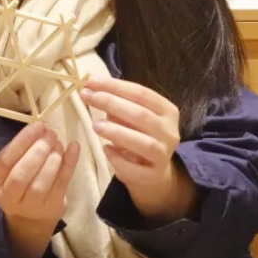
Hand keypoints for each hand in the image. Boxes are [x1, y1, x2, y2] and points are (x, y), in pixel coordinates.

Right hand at [0, 123, 79, 257]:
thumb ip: (19, 151)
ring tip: (58, 143)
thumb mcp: (9, 169)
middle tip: (50, 134)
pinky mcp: (52, 207)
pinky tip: (74, 147)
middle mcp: (9, 197)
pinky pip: (61, 184)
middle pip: (21, 174)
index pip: (5, 161)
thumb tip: (40, 128)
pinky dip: (69, 164)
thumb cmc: (19, 183)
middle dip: (37, 150)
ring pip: (41, 183)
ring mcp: (31, 206)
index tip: (37, 126)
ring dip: (52, 158)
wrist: (30, 218)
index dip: (21, 142)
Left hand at [79, 76, 196, 221]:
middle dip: (111, 103)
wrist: (153, 172)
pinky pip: (136, 169)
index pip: (141, 93)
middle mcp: (169, 132)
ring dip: (117, 132)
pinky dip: (119, 159)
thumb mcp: (132, 116)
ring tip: (95, 125)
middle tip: (87, 97)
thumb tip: (93, 89)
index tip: (91, 81)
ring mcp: (164, 155)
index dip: (115, 86)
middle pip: (141, 115)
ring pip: (143, 143)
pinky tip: (106, 150)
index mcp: (167, 111)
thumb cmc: (139, 135)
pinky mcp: (154, 175)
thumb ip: (118, 103)